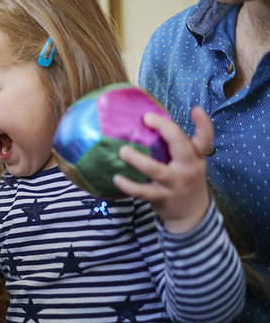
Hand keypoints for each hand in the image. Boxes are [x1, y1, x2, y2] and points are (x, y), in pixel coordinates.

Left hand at [114, 107, 211, 233]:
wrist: (191, 213)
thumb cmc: (184, 180)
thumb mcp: (189, 163)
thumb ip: (176, 146)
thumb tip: (149, 121)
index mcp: (195, 156)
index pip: (205, 138)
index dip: (203, 123)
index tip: (195, 109)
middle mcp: (188, 168)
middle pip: (181, 146)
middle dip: (166, 129)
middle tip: (147, 118)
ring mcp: (174, 183)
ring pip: (156, 170)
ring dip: (139, 160)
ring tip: (123, 151)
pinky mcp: (161, 197)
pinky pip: (142, 191)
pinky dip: (129, 185)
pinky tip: (117, 177)